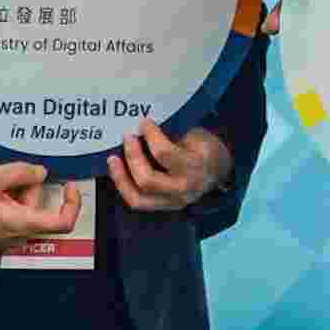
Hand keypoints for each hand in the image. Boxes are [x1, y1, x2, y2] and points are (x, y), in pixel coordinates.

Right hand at [0, 162, 89, 253]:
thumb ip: (21, 172)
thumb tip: (40, 172)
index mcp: (20, 223)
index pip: (62, 221)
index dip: (72, 203)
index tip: (69, 185)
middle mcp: (17, 236)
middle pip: (39, 209)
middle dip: (29, 188)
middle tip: (9, 175)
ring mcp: (6, 239)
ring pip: (25, 212)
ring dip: (15, 194)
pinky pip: (12, 217)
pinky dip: (6, 202)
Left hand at [104, 120, 224, 213]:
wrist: (217, 170)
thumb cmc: (204, 147)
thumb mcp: (195, 135)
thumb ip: (172, 133)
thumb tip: (143, 126)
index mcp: (195, 166)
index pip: (165, 154)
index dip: (150, 136)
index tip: (144, 122)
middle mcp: (183, 189)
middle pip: (148, 180)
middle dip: (132, 157)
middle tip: (127, 137)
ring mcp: (173, 202)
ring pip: (138, 198)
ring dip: (121, 177)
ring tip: (113, 159)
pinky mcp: (164, 207)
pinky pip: (138, 202)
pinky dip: (124, 186)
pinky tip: (118, 171)